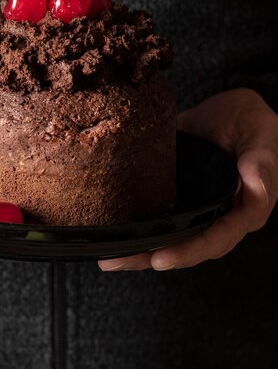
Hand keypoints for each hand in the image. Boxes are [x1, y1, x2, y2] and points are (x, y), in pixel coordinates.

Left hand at [98, 88, 277, 271]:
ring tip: (107, 256)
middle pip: (185, 246)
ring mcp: (195, 207)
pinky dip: (135, 224)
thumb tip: (256, 188)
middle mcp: (218, 216)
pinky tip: (111, 229)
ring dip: (137, 248)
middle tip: (116, 261)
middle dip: (150, 256)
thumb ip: (260, 163)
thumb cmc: (253, 123)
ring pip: (167, 235)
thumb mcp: (261, 137)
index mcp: (244, 210)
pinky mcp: (176, 194)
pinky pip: (156, 215)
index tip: (159, 259)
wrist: (231, 107)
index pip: (215, 240)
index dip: (188, 252)